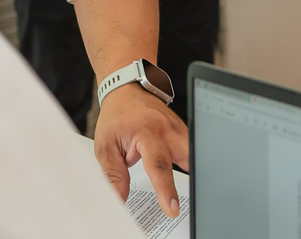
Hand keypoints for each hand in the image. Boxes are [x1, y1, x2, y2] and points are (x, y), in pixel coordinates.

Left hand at [93, 84, 188, 217]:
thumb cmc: (117, 116)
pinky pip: (192, 150)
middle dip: (193, 179)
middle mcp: (168, 130)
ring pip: (194, 153)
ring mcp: (179, 129)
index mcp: (148, 132)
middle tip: (187, 200)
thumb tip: (120, 200)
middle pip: (189, 158)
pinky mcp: (184, 131)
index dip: (166, 189)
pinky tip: (186, 173)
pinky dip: (191, 163)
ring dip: (193, 171)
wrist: (127, 90)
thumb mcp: (106, 147)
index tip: (172, 209)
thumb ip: (114, 175)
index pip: (159, 165)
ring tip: (188, 190)